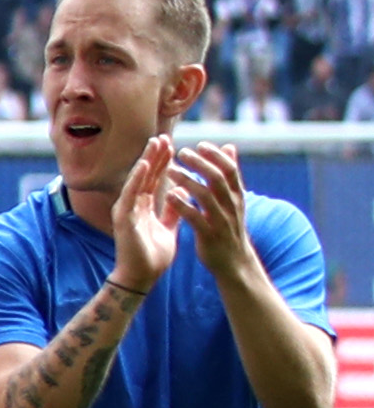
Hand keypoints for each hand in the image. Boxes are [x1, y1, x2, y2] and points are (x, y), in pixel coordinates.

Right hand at [110, 136, 195, 295]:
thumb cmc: (153, 256)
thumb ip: (173, 210)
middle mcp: (132, 204)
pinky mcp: (123, 217)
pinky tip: (145, 164)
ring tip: (156, 143)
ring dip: (147, 160)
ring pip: (137, 179)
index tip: (172, 145)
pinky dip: (137, 177)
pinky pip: (131, 193)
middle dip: (155, 155)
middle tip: (164, 136)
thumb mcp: (169, 228)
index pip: (154, 179)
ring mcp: (126, 209)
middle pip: (145, 175)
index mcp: (143, 206)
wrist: (142, 277)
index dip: (163, 162)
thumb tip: (182, 193)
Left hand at [179, 133, 262, 274]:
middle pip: (218, 179)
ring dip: (187, 180)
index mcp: (237, 196)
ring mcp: (221, 221)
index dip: (216, 156)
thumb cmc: (228, 226)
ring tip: (169, 170)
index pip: (230, 170)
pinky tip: (169, 195)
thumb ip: (229, 175)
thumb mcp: (233, 200)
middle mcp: (232, 206)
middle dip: (200, 164)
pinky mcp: (209, 235)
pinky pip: (196, 218)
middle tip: (182, 152)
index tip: (200, 144)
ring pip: (206, 196)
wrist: (234, 262)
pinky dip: (183, 205)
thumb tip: (230, 146)